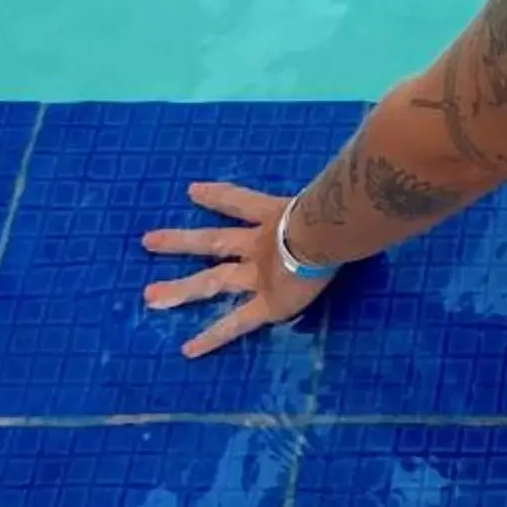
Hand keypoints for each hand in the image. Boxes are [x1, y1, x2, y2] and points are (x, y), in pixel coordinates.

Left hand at [139, 181, 332, 357]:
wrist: (328, 234)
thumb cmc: (336, 207)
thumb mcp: (331, 188)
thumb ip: (335, 180)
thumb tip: (360, 155)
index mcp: (276, 216)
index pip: (240, 202)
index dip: (217, 195)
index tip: (191, 190)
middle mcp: (259, 245)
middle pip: (213, 240)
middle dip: (181, 241)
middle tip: (147, 241)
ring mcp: (258, 274)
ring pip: (212, 280)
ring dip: (179, 288)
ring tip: (148, 298)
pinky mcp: (267, 303)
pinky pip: (235, 322)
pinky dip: (212, 337)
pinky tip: (188, 350)